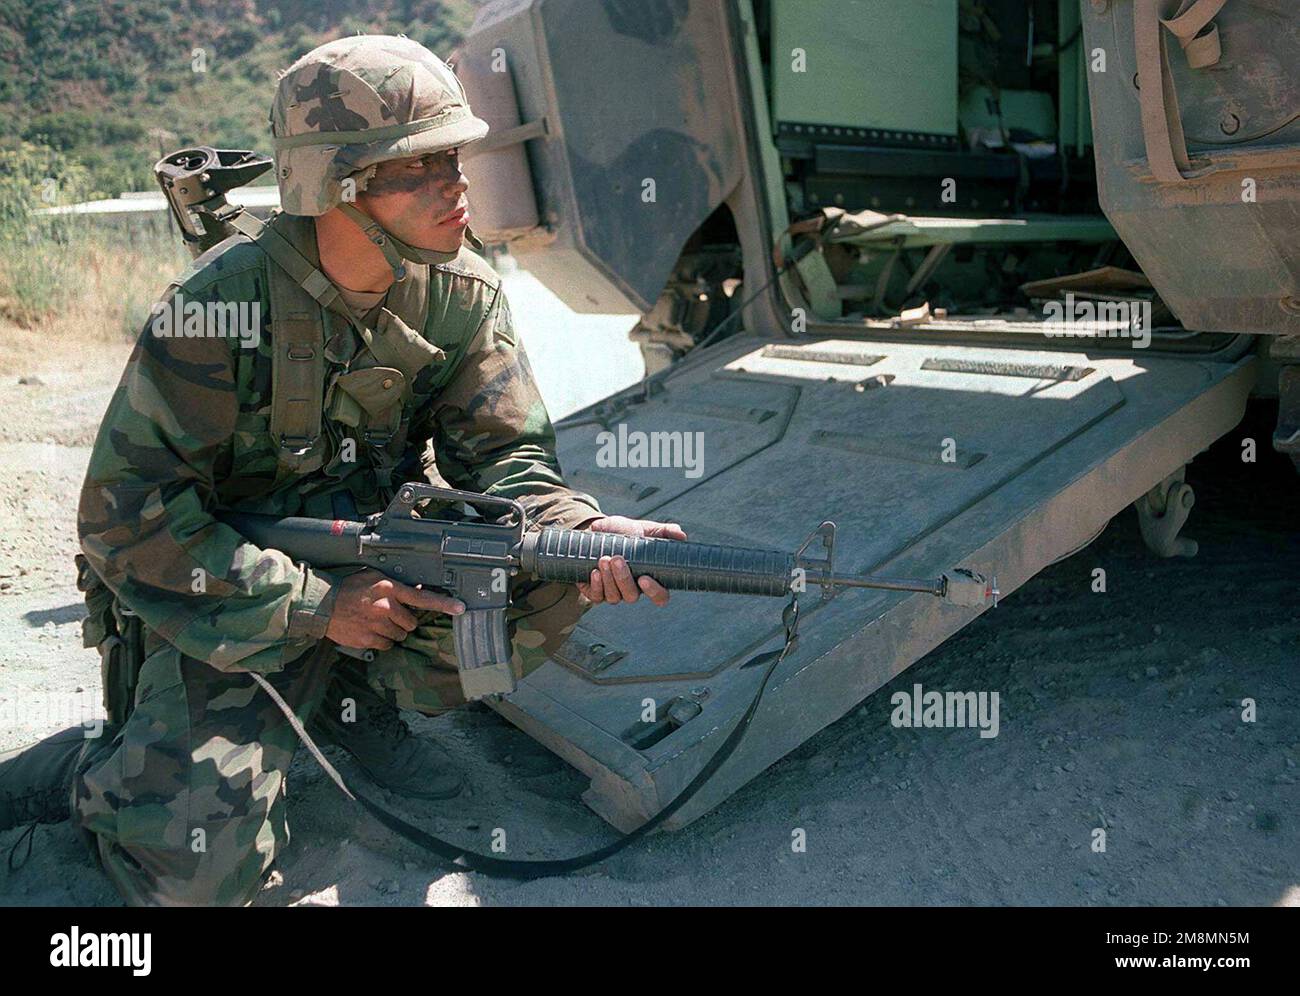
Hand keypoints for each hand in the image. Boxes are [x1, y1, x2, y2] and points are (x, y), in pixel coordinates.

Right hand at [325, 568, 463, 651]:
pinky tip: (370, 631)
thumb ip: (395, 585)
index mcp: (389, 588)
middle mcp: (385, 607)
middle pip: (411, 622)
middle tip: (389, 615)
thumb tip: (416, 590)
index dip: (443, 604)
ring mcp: (376, 624)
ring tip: (377, 622)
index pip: (422, 597)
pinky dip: (382, 640)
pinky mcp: (368, 639)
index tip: (459, 608)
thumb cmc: (348, 588)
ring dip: (393, 631)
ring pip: (400, 635)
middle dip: (404, 620)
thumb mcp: (374, 577)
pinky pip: (386, 645)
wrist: (322, 604)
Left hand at [574, 516, 686, 606]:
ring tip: (604, 559)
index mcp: (650, 578)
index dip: (654, 592)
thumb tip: (681, 535)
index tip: (644, 578)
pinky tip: (594, 571)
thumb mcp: (647, 529)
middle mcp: (633, 589)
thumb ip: (665, 532)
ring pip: (614, 597)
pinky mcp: (596, 592)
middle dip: (624, 579)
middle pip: (632, 596)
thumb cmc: (626, 532)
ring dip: (609, 579)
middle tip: (617, 559)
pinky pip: (596, 597)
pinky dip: (596, 585)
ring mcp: (614, 592)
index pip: (660, 596)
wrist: (598, 531)